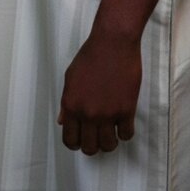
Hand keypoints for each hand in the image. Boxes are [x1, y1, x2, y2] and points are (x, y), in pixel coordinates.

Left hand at [58, 28, 141, 154]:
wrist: (113, 42)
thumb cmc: (91, 55)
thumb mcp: (70, 77)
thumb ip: (66, 102)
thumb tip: (62, 121)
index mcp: (71, 105)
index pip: (70, 140)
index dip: (76, 143)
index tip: (82, 139)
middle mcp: (87, 113)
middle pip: (89, 148)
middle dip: (93, 145)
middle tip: (98, 136)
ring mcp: (107, 113)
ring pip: (108, 146)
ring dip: (110, 142)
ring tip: (112, 132)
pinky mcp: (126, 109)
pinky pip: (127, 135)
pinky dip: (125, 132)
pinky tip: (124, 123)